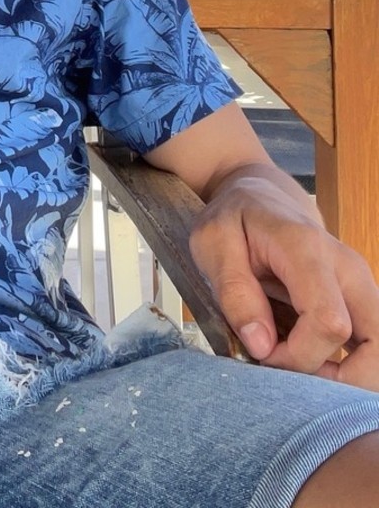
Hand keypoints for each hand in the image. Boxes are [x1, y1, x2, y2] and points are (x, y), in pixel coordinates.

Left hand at [189, 164, 378, 388]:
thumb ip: (235, 294)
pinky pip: (371, 343)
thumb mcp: (212, 243)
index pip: (329, 323)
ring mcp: (361, 283)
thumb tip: (262, 347)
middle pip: (376, 344)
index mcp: (307, 250)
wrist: (262, 196)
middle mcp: (347, 267)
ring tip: (300, 364)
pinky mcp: (362, 297)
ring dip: (347, 374)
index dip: (299, 357)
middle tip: (291, 372)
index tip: (262, 354)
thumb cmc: (234, 219)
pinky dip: (348, 363)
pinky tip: (310, 356)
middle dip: (338, 378)